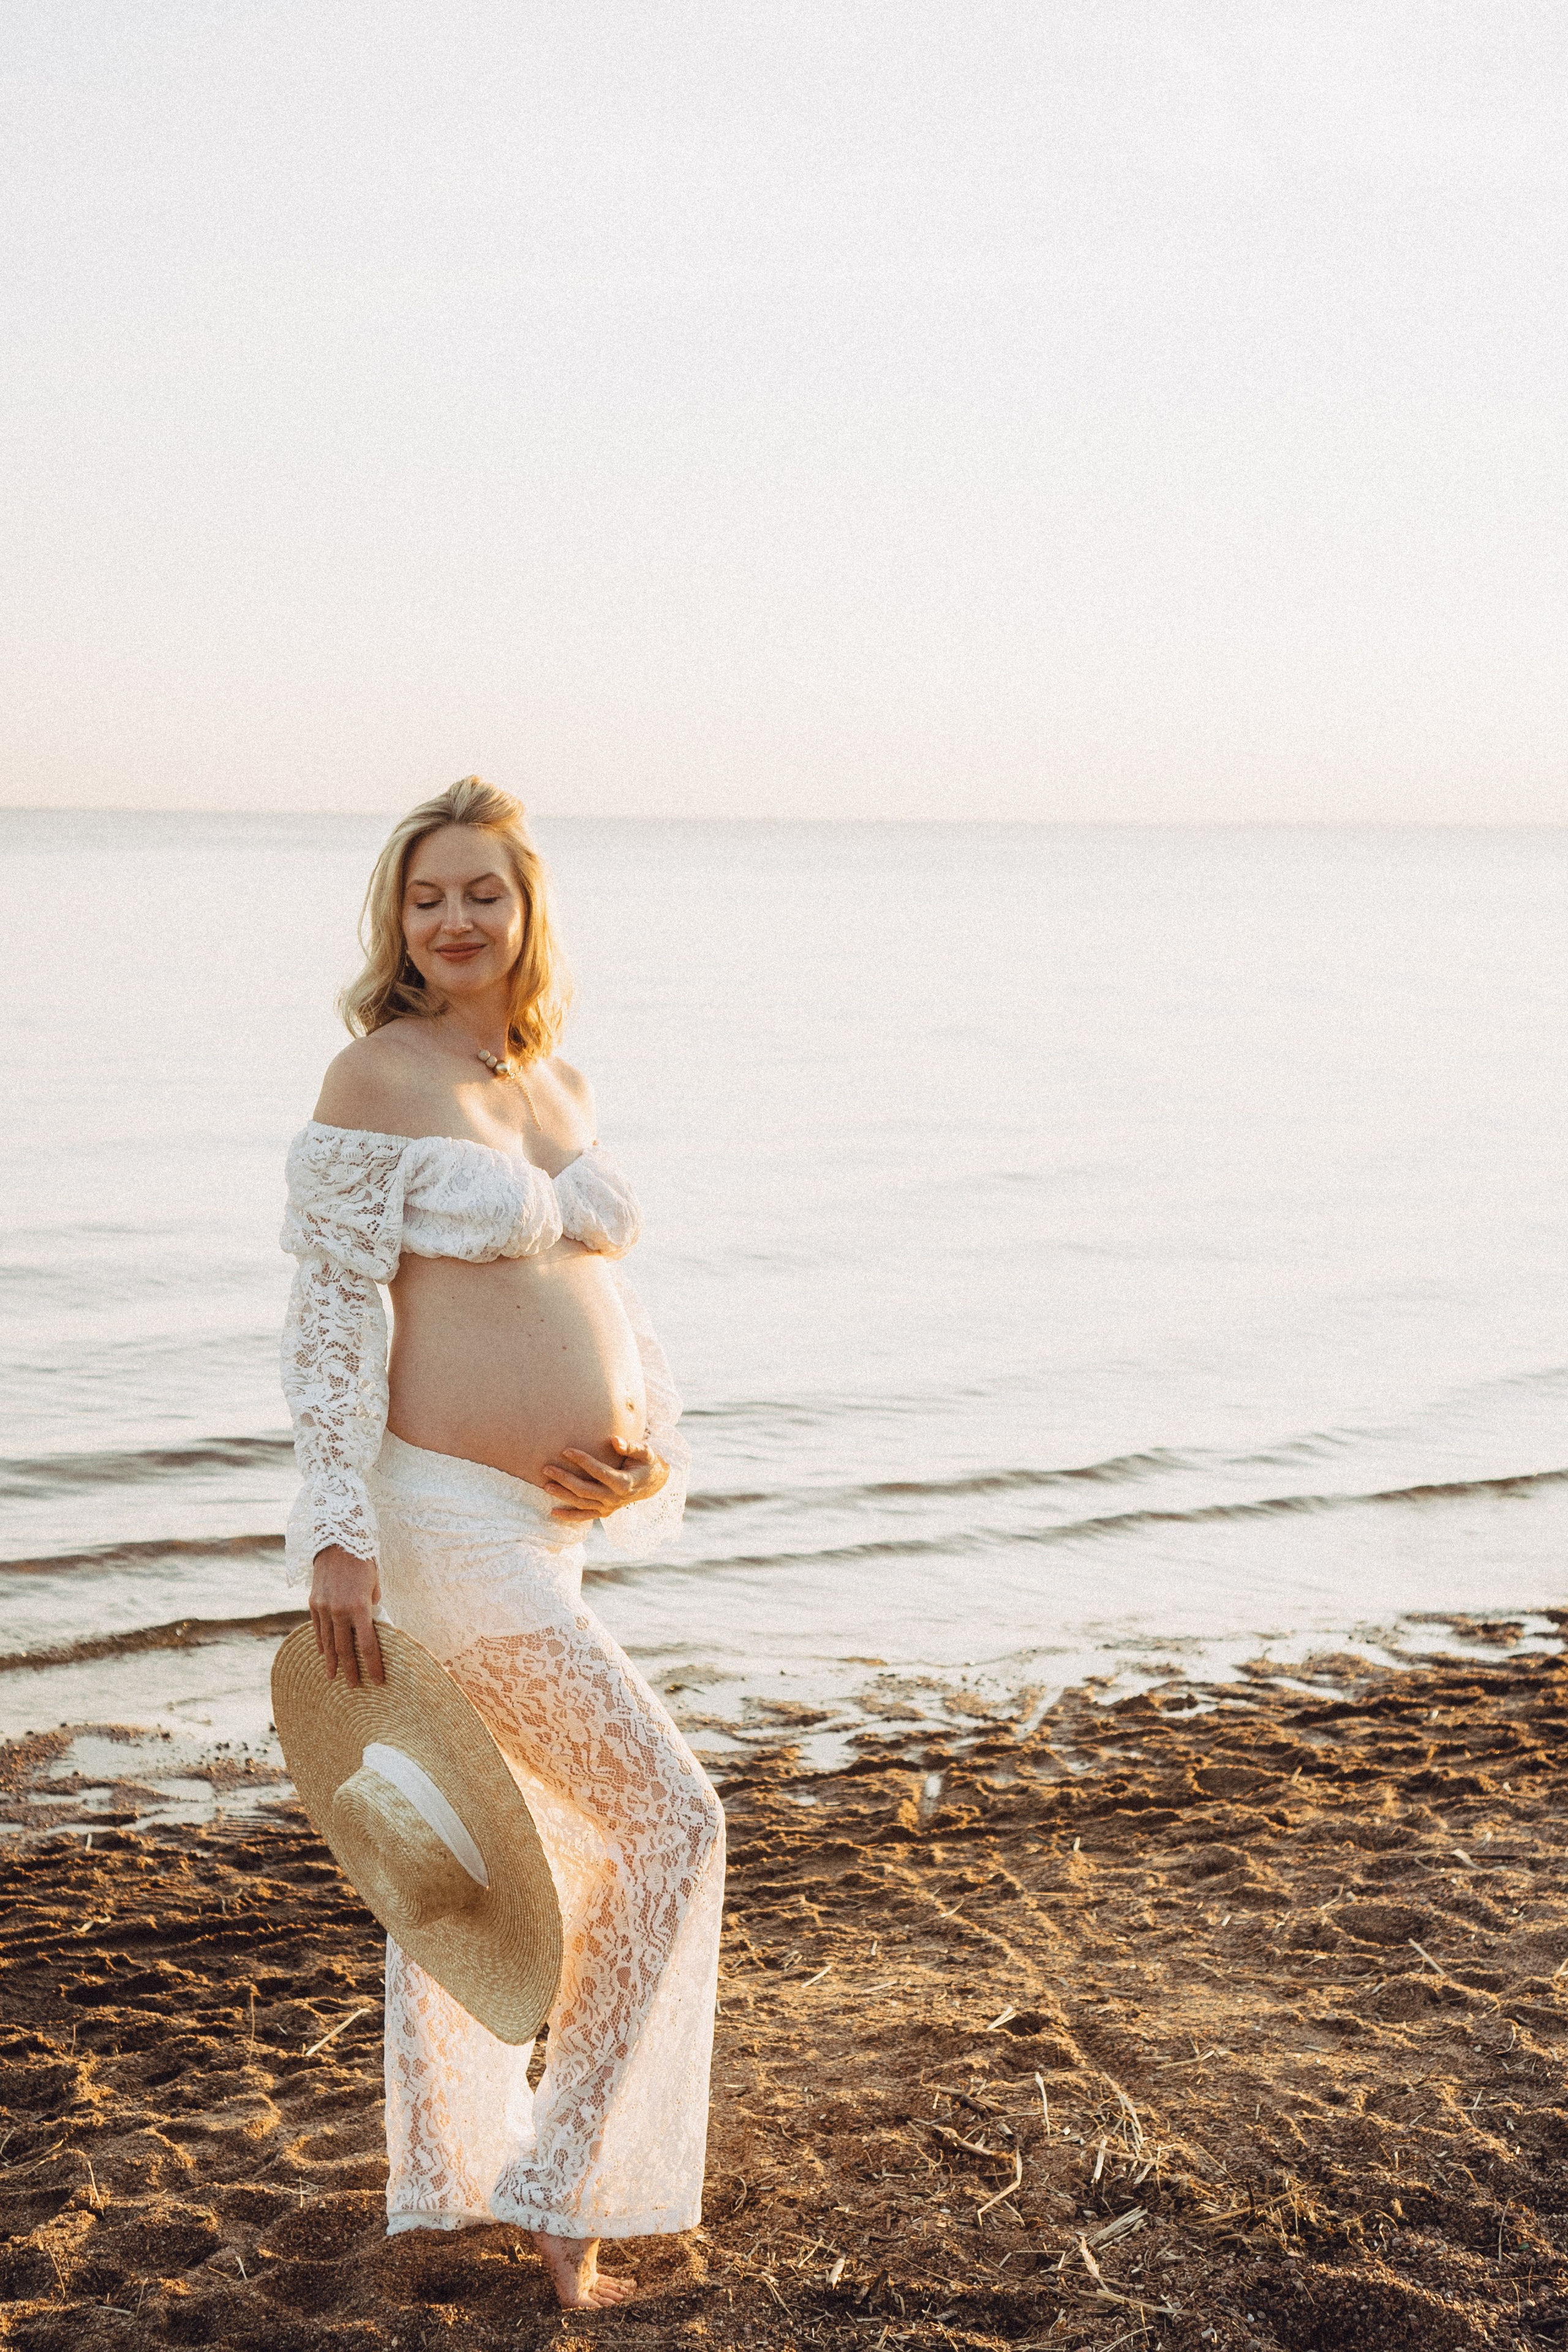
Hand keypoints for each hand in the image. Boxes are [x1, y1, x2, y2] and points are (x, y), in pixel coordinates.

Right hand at [310, 1546, 385, 1686]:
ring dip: (331, 1662)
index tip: (377, 1680)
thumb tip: (372, 1623)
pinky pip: (317, 1629)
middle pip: (345, 1649)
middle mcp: (339, 1611)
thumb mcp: (374, 1584)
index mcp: (359, 1607)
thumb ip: (373, 1606)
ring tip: (333, 1677)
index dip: (373, 1665)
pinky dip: (320, 1643)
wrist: (336, 1542)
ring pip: (327, 1642)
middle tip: (354, 1686)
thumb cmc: (362, 1562)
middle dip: (351, 1670)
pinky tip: (322, 1654)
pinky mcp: (313, 1603)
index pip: (368, 1645)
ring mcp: (323, 1608)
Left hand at [539, 1438, 668, 1526]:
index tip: (566, 1451)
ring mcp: (609, 1507)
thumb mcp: (645, 1452)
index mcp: (624, 1482)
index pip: (599, 1472)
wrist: (653, 1483)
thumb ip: (631, 1446)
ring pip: (582, 1503)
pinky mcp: (605, 1512)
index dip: (583, 1461)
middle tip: (547, 1468)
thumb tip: (614, 1440)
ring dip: (563, 1495)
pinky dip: (569, 1516)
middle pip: (585, 1489)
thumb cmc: (647, 1463)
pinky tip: (553, 1512)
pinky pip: (585, 1516)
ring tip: (545, 1486)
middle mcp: (615, 1498)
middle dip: (565, 1479)